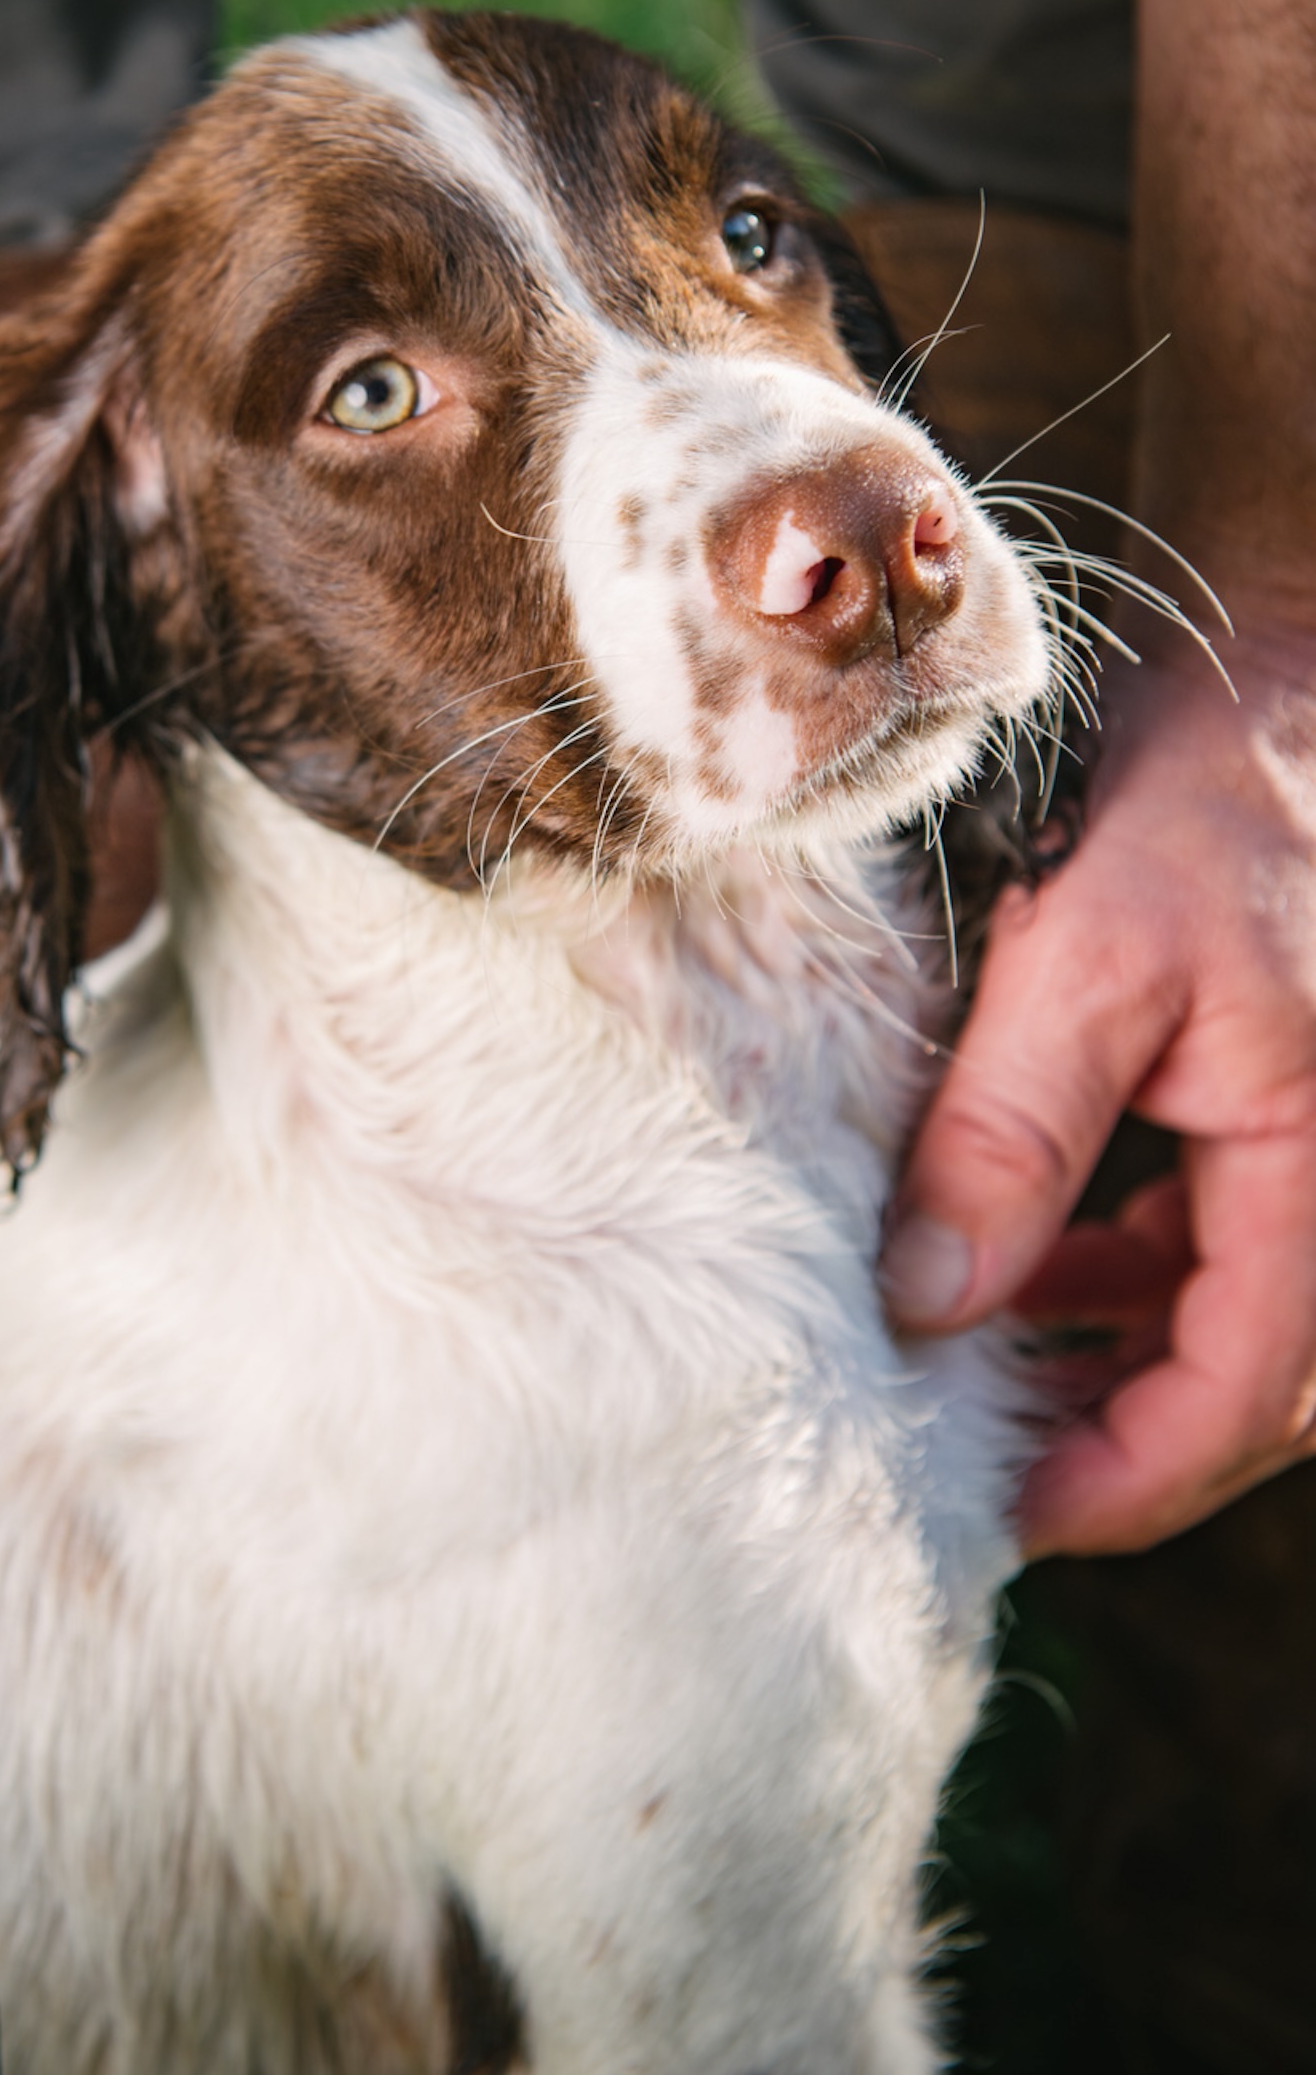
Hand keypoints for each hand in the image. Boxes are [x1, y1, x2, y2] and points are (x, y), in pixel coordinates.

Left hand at [881, 626, 1315, 1554]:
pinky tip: (1037, 1267)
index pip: (1239, 1393)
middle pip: (1250, 1387)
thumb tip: (928, 1302)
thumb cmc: (1212, 803)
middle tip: (974, 1466)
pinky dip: (1133, 1279)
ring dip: (1118, 1365)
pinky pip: (1228, 1248)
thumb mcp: (1088, 960)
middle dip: (1118, 1443)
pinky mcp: (1295, 1122)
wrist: (1289, 690)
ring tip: (984, 1379)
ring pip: (1238, 1324)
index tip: (1004, 1516)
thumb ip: (1011, 1136)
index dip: (1123, 1480)